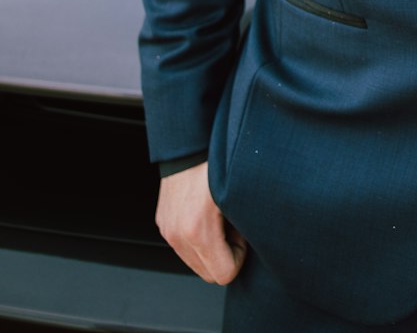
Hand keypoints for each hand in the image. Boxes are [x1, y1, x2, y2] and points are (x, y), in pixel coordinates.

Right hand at [155, 160, 247, 283]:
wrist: (188, 142)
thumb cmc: (216, 162)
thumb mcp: (238, 194)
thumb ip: (245, 225)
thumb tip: (253, 240)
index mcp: (196, 231)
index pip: (224, 274)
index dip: (239, 256)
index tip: (241, 234)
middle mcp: (177, 235)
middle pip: (208, 274)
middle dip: (224, 255)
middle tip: (232, 227)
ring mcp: (168, 229)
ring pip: (195, 262)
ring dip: (210, 248)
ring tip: (219, 218)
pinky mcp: (163, 223)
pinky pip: (184, 246)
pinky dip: (197, 238)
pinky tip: (205, 214)